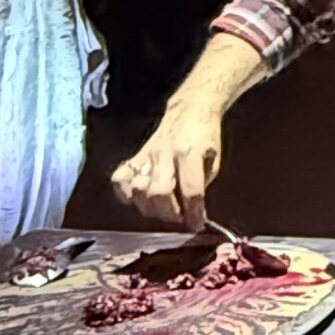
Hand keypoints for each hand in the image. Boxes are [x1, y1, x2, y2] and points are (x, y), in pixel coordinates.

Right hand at [111, 108, 223, 227]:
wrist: (190, 111)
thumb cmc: (205, 138)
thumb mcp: (213, 160)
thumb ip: (201, 184)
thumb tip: (191, 212)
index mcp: (189, 153)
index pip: (190, 191)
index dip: (193, 213)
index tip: (196, 224)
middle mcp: (165, 155)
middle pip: (159, 192)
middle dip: (170, 213)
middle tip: (179, 218)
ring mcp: (147, 155)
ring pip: (138, 188)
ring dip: (150, 207)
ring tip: (162, 210)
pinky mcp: (135, 156)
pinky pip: (120, 178)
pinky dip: (124, 194)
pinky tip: (137, 199)